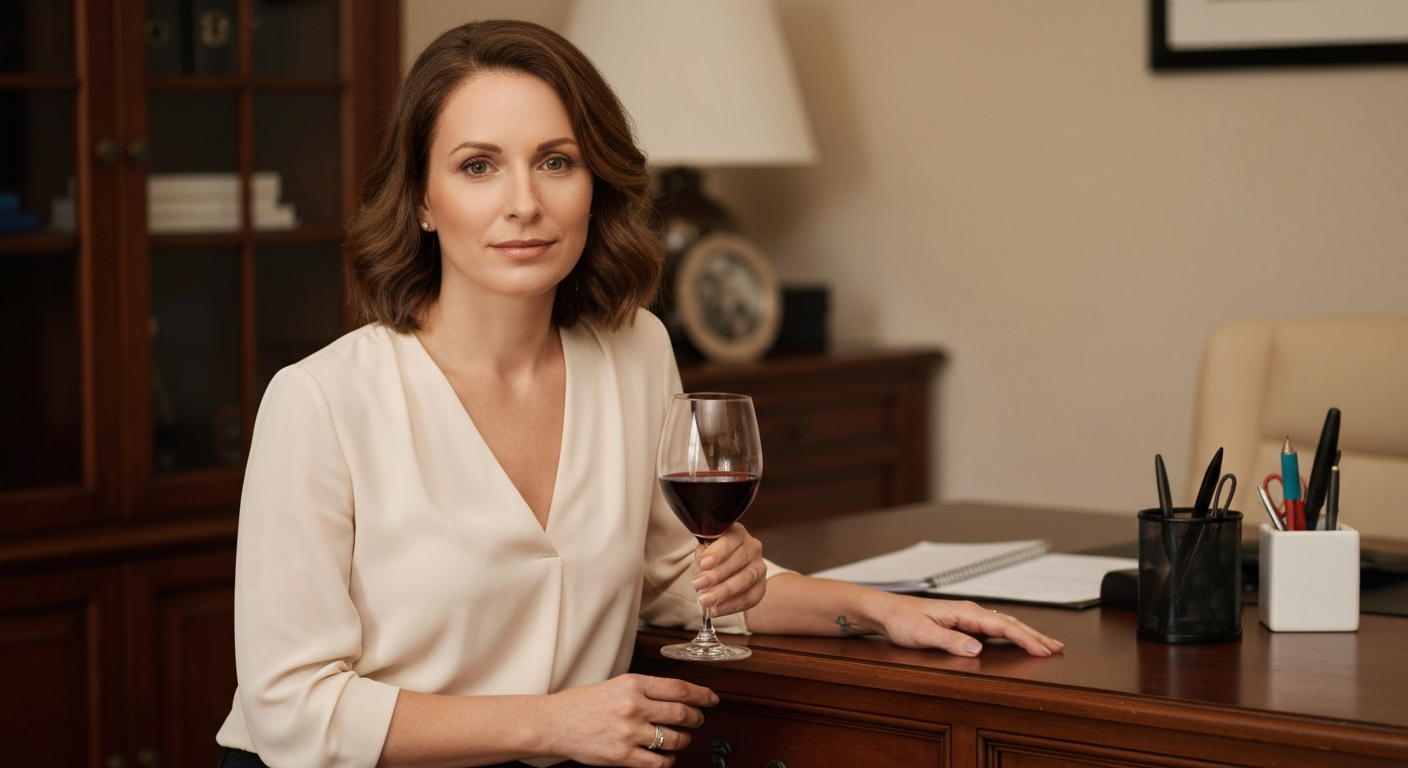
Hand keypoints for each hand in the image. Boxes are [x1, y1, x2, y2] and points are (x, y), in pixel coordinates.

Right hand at [544, 674, 716, 766]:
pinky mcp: (623, 756)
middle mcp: (634, 706)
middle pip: (682, 714)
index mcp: (633, 683)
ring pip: (674, 739)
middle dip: (696, 718)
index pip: (679, 688)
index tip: (712, 699)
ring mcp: (629, 732)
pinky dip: (668, 760)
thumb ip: (644, 690)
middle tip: (698, 719)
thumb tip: (677, 697)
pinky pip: (658, 761)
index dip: (701, 695)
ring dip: (683, 740)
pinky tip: (666, 756)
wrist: (555, 723)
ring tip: (681, 738)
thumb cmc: (583, 703)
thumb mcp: (616, 685)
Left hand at [692, 523, 766, 615]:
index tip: (704, 563)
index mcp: (737, 533)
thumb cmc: (713, 556)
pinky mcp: (761, 586)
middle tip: (697, 585)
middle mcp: (753, 547)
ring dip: (723, 592)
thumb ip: (703, 554)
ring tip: (705, 600)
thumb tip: (703, 561)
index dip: (718, 552)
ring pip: (745, 580)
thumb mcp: (704, 550)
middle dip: (716, 575)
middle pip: (738, 561)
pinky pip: (749, 598)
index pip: (730, 540)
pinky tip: (716, 610)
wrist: (725, 569)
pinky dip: (731, 606)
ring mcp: (759, 567)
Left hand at [871, 594, 1064, 656]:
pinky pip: (994, 629)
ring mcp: (968, 617)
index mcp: (964, 612)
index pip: (1002, 626)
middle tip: (1058, 648)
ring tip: (1046, 645)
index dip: (1025, 638)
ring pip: (1004, 625)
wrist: (886, 611)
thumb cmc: (902, 620)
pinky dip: (1012, 635)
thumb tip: (977, 648)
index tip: (1043, 650)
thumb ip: (950, 641)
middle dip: (1035, 635)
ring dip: (1027, 634)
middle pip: (1010, 623)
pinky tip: (1018, 641)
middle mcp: (969, 612)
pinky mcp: (963, 623)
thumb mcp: (922, 634)